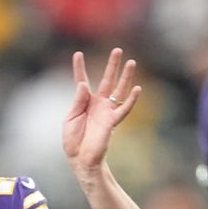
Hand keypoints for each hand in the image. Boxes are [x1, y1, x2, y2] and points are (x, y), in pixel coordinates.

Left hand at [61, 48, 140, 176]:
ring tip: (131, 62)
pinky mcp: (112, 121)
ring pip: (118, 90)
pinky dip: (131, 100)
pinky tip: (137, 88)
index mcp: (84, 101)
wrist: (80, 158)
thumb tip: (83, 85)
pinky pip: (123, 109)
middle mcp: (98, 103)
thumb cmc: (73, 140)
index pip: (82, 80)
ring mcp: (106, 111)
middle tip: (117, 50)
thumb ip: (78, 101)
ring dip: (125, 77)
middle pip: (107, 80)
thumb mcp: (70, 118)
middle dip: (112, 65)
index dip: (79, 68)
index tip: (78, 54)